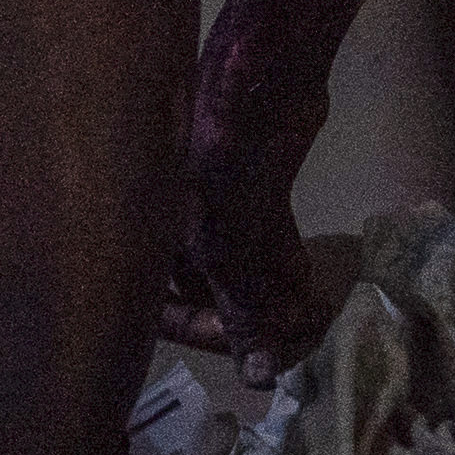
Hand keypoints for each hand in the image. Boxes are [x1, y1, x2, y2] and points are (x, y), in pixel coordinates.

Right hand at [154, 80, 333, 367]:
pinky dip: (280, 266)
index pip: (156, 309)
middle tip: (290, 342)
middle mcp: (167, 225)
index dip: (201, 335)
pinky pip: (257, 242)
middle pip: (199, 290)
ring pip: (234, 267)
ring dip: (270, 296)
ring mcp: (207, 206)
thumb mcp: (231, 246)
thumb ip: (243, 311)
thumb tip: (259, 378)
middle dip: (244, 320)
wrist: (260, 76)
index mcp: (145, 237)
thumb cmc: (224, 159)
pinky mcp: (244, 189)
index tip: (250, 351)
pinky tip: (309, 285)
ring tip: (310, 317)